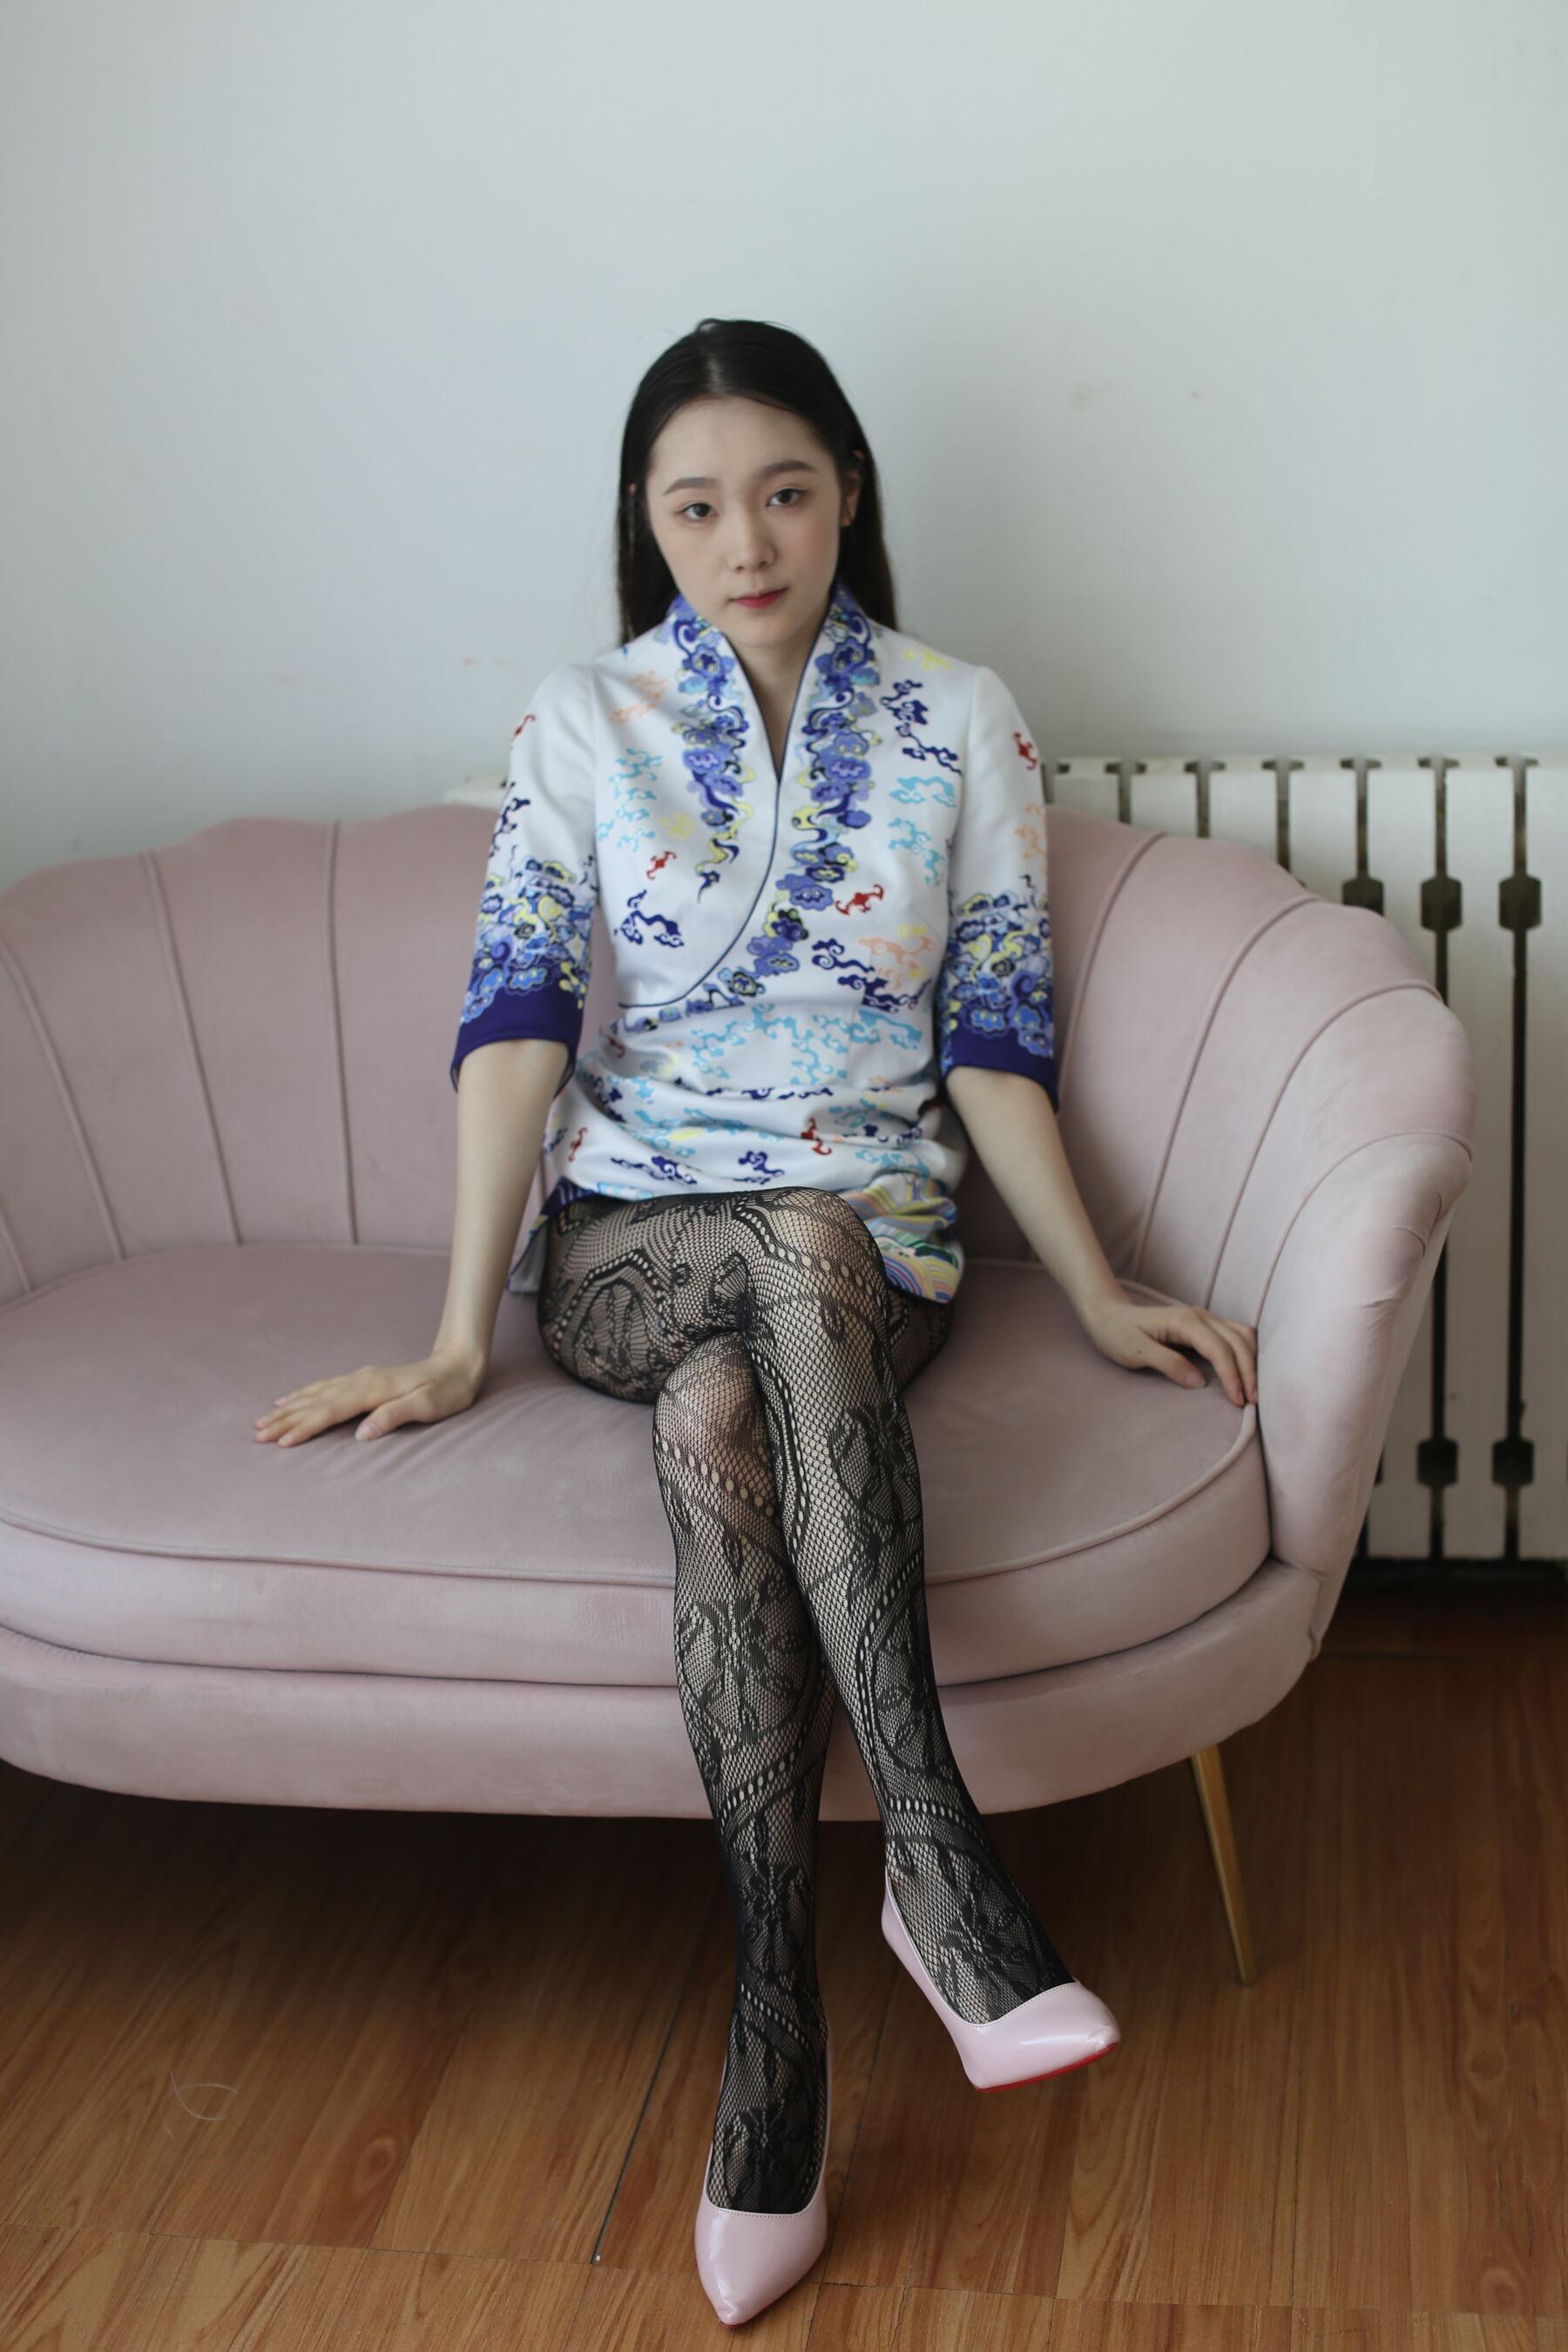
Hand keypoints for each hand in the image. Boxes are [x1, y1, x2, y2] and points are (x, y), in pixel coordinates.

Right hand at [253, 1351, 485, 1446]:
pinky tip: (290, 1398)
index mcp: (373, 1390)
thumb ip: (393, 1417)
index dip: (305, 1427)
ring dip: (289, 1407)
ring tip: (263, 1419)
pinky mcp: (363, 1380)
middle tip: (257, 1434)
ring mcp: (360, 1379)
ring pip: (316, 1393)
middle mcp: (361, 1381)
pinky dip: (304, 1394)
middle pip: (315, 1402)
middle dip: (285, 1418)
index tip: (281, 1441)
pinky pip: (325, 1387)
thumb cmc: (447, 1391)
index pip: (331, 1411)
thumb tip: (361, 1434)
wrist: (458, 1365)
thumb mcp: (427, 1407)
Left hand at [1079, 1295, 1256, 1406]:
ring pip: (1242, 1336)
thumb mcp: (1136, 1352)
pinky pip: (1235, 1336)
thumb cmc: (1117, 1334)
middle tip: (1253, 1403)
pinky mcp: (1205, 1326)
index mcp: (1185, 1321)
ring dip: (1252, 1362)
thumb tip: (1199, 1382)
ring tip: (1253, 1391)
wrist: (1108, 1315)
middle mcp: (1200, 1316)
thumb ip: (1168, 1364)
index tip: (1238, 1401)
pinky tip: (1248, 1373)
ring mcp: (1205, 1318)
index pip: (1220, 1349)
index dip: (1232, 1376)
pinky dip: (1247, 1353)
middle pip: (1238, 1343)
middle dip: (1249, 1373)